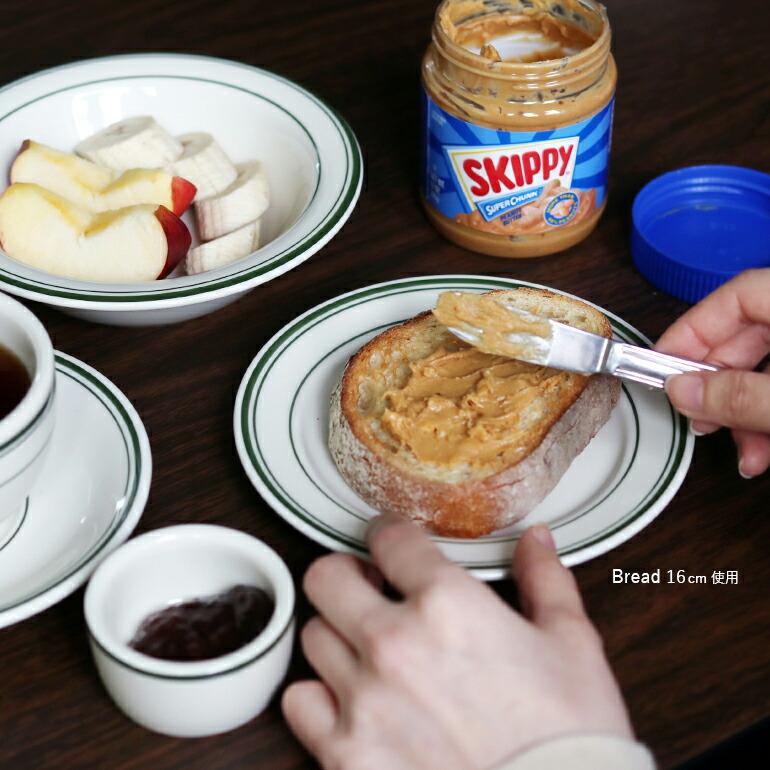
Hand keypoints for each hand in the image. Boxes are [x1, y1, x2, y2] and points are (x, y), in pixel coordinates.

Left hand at [282, 517, 631, 769]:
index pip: (388, 538)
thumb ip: (545, 580)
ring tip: (368, 647)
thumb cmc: (567, 739)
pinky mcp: (346, 756)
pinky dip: (319, 695)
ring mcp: (364, 701)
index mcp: (448, 604)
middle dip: (348, 574)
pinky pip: (300, 702)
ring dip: (339, 633)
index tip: (393, 543)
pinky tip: (352, 700)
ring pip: (313, 635)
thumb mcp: (572, 645)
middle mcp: (395, 644)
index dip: (390, 533)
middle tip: (371, 587)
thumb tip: (535, 541)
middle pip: (327, 576)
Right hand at [656, 269, 769, 477]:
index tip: (663, 366)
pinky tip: (760, 453)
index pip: (737, 296)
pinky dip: (767, 419)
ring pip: (765, 371)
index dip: (694, 329)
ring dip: (742, 412)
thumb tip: (682, 391)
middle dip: (717, 384)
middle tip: (695, 414)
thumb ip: (738, 396)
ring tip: (737, 448)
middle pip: (747, 338)